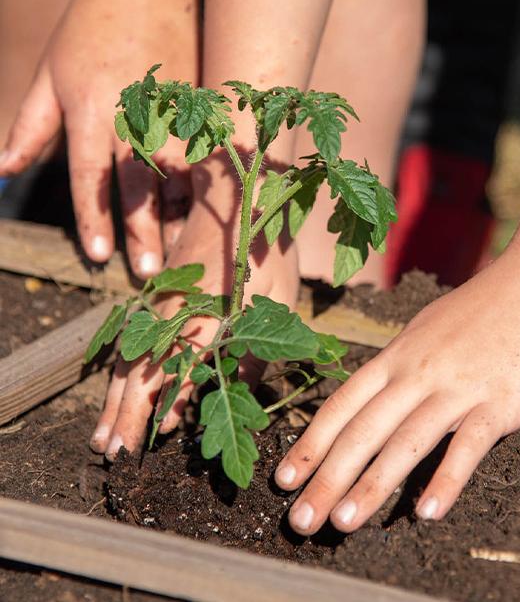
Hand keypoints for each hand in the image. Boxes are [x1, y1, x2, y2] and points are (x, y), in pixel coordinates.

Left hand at [0, 0, 196, 275]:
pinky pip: (207, 152)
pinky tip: (207, 208)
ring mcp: (175, 109)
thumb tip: (1, 171)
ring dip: (182, 215)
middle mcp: (134, 115)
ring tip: (184, 250)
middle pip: (140, 186)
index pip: (91, 176)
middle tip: (151, 274)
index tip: (98, 256)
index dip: (94, 219)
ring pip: (182, 175)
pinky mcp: (205, 103)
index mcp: (92, 110)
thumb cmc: (91, 25)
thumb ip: (30, 126)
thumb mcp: (51, 74)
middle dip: (144, 232)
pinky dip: (205, 183)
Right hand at [89, 159, 299, 458]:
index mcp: (211, 310)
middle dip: (129, 415)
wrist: (234, 201)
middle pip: (145, 369)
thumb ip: (258, 348)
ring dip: (114, 401)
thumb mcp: (279, 300)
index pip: (185, 365)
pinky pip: (130, 343)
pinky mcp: (154, 297)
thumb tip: (236, 393)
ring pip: (129, 359)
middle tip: (115, 456)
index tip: (164, 435)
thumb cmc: (266, 253)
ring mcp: (159, 303)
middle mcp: (176, 310)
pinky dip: (119, 375)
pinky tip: (114, 397)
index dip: (174, 401)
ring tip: (102, 440)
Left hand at [273, 245, 519, 533]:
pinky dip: (446, 480)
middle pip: (363, 431)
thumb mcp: (429, 328)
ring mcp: (457, 387)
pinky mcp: (498, 402)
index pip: (342, 405)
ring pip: (405, 442)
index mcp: (398, 354)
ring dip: (371, 486)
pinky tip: (427, 513)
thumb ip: (404, 362)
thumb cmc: (486, 306)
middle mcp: (418, 372)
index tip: (282, 479)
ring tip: (344, 523)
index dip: (310, 444)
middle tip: (300, 522)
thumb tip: (379, 391)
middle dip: (326, 478)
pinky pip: (467, 447)